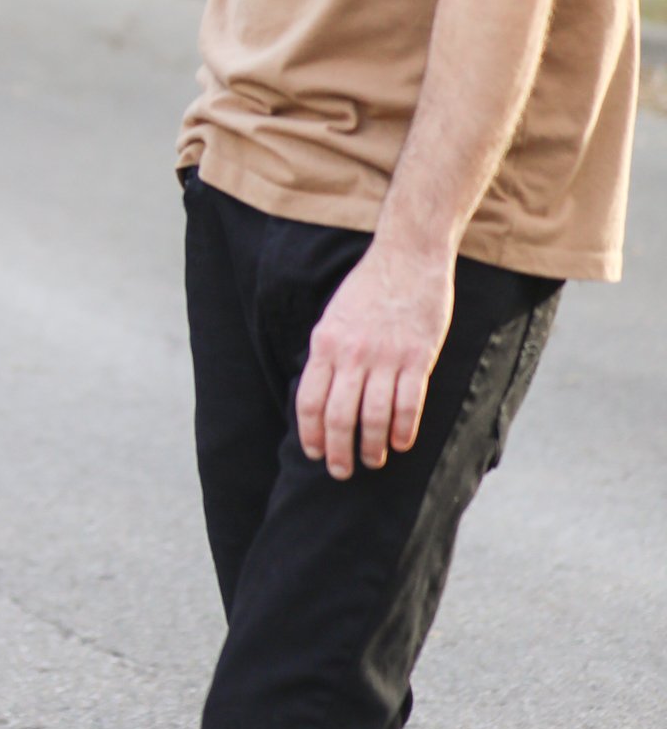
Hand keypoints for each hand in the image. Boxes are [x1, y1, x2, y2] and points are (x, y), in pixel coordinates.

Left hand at [295, 240, 453, 478]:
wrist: (408, 257)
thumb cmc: (369, 287)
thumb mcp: (333, 316)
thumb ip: (327, 354)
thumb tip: (320, 395)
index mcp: (325, 343)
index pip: (309, 401)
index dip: (310, 434)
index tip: (314, 453)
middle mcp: (352, 354)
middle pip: (339, 417)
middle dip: (338, 452)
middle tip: (342, 471)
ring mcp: (386, 357)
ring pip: (374, 417)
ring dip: (372, 447)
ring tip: (372, 462)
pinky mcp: (418, 357)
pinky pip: (408, 404)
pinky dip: (403, 430)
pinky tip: (400, 444)